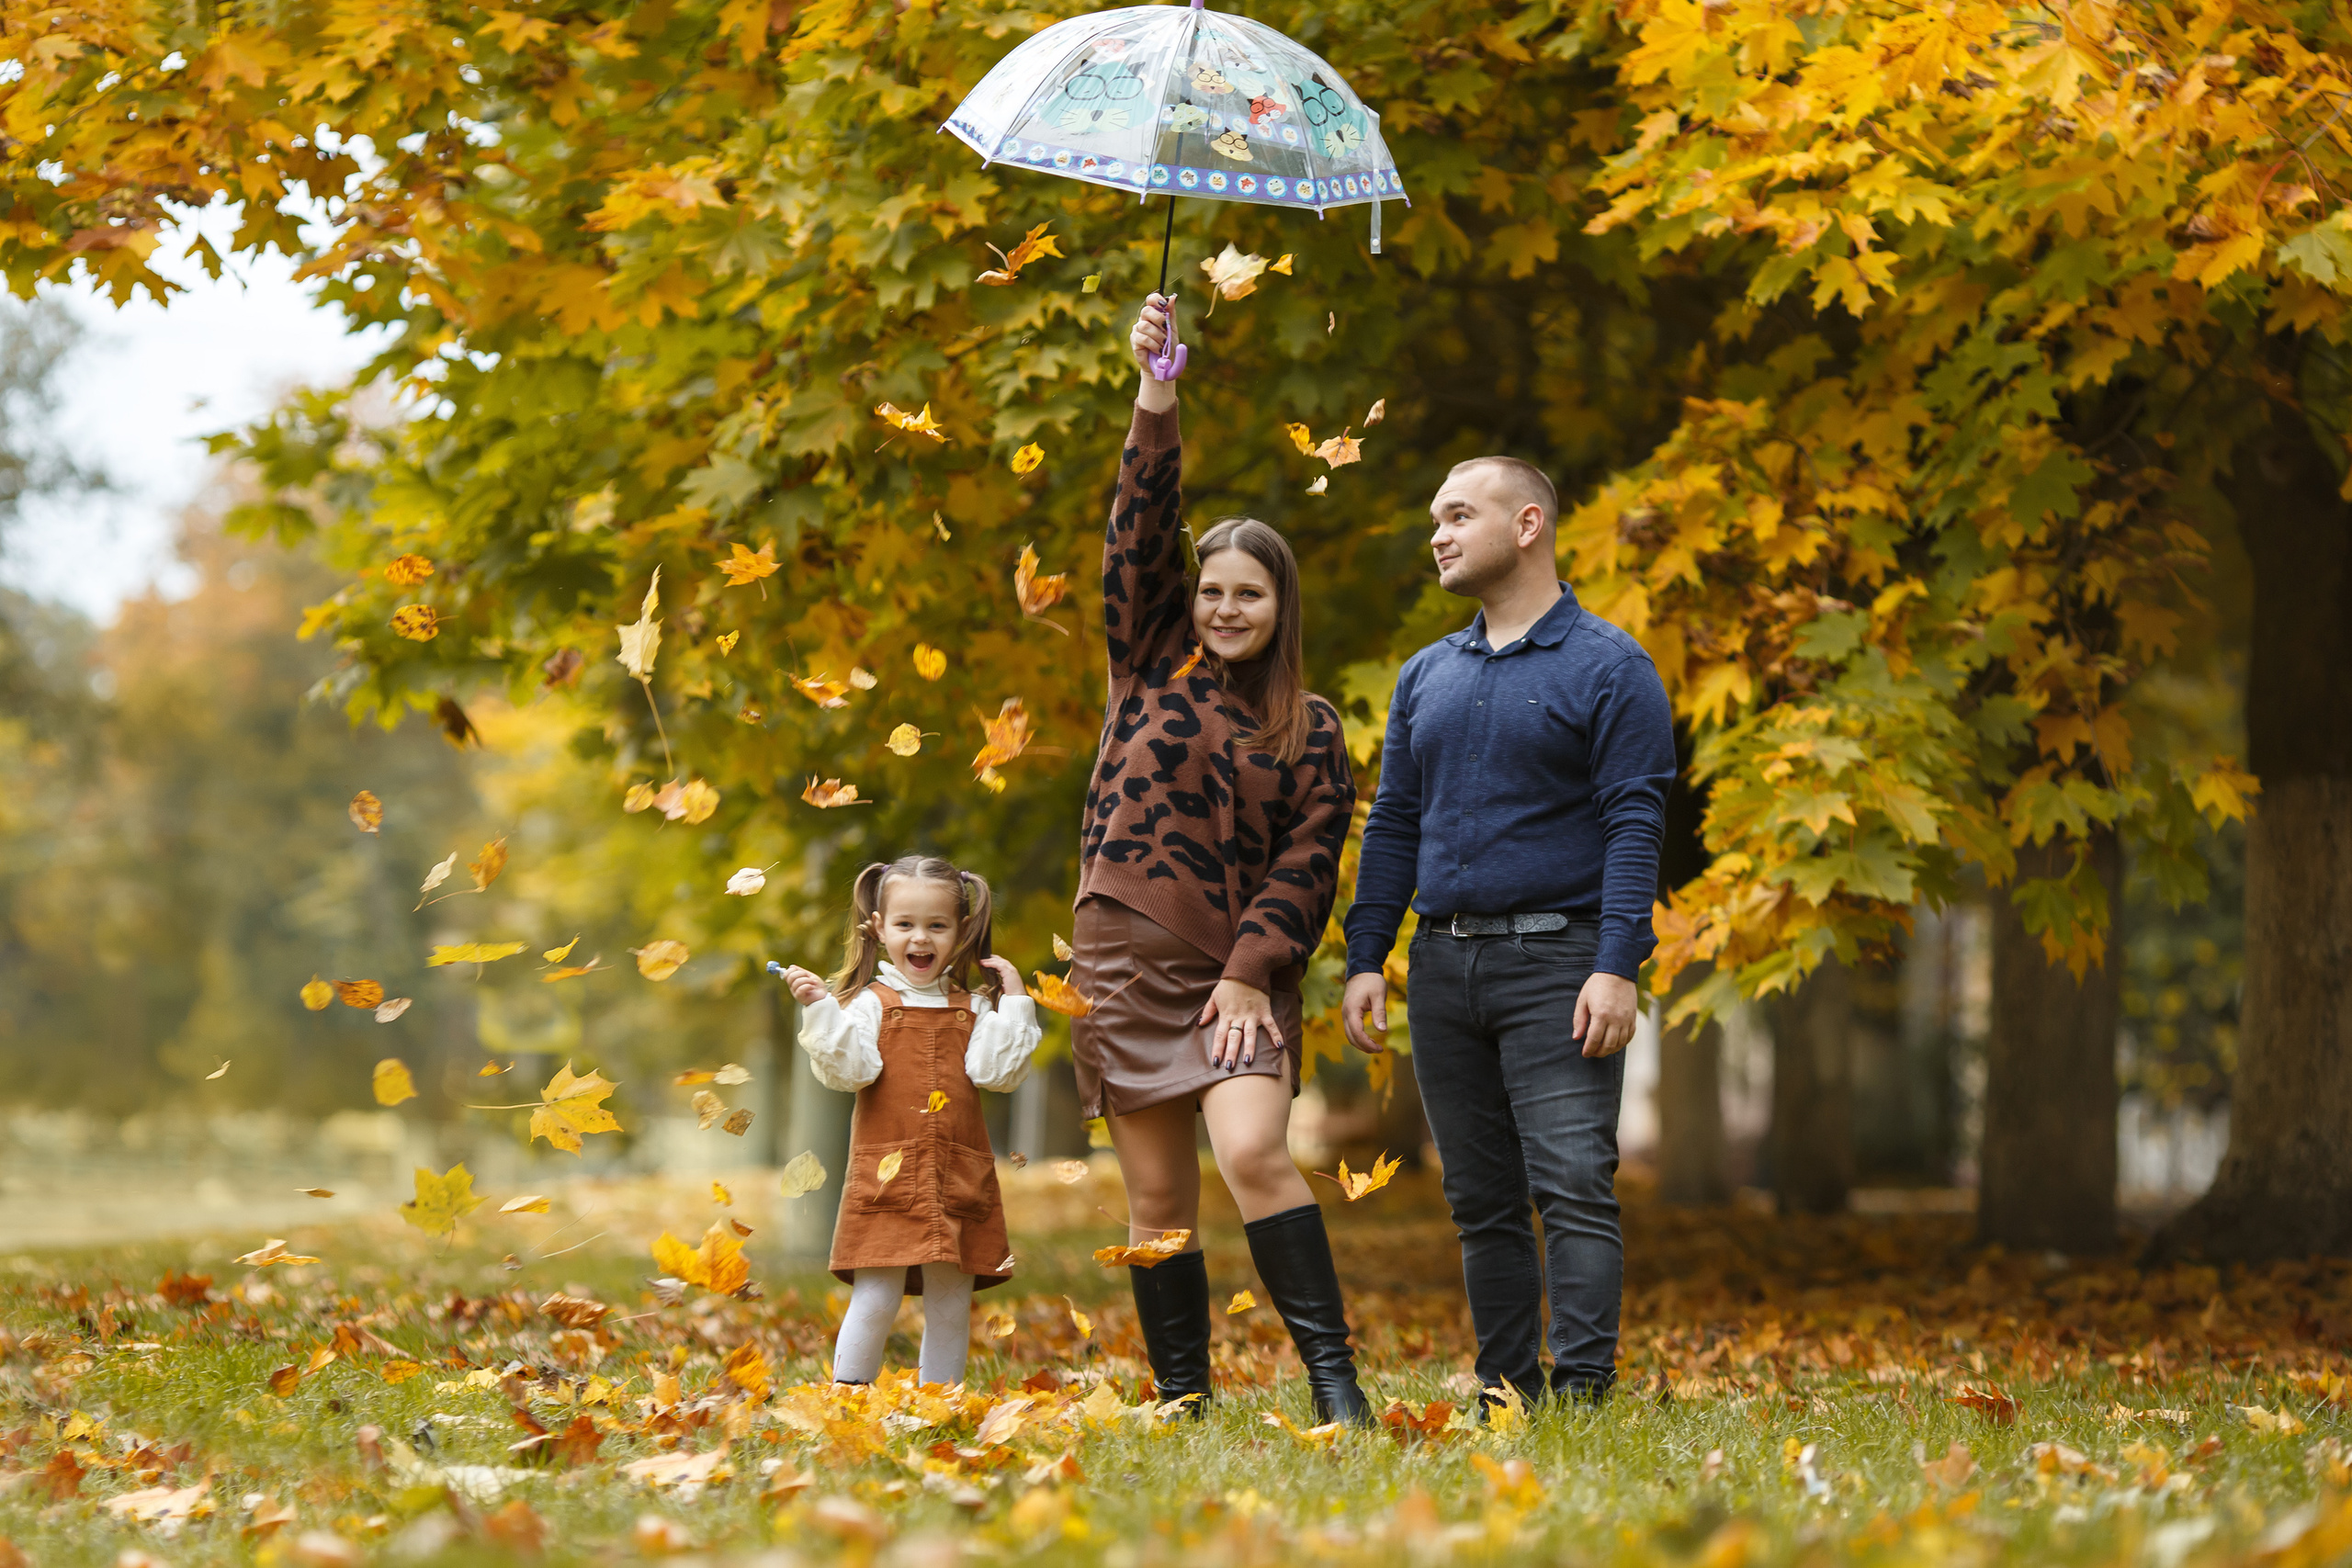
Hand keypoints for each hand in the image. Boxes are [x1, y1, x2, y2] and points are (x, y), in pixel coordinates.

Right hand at [779, 964, 827, 1006]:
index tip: (802, 971)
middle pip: (790, 977)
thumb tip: (791, 966)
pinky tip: (812, 987)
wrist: (824, 996)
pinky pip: (800, 989)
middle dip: (801, 973)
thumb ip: (801, 971)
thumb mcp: (809, 976)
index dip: (792, 970)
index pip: (786, 974)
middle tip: (809, 977)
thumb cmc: (817, 986)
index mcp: (794, 982)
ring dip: (807, 980)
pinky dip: (808, 986)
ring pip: (796, 982)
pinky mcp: (800, 998)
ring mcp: (795, 993)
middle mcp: (793, 988)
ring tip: (814, 983)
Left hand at [978, 955, 1024, 997]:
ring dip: (989, 960)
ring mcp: (1011, 969)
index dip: (994, 961)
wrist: (1017, 998)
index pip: (1002, 963)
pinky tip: (984, 964)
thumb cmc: (1012, 995)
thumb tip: (995, 983)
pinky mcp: (1008, 971)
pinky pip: (997, 964)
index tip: (987, 962)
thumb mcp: (1005, 987)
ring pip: (998, 961)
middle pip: (1000, 960)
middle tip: (983, 959)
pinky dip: (990, 963)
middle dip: (991, 959)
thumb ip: (1001, 983)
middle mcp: (1012, 969)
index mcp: (1011, 972)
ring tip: (981, 961)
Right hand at [1130, 293, 1177, 412]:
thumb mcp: (1173, 329)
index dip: (1156, 299)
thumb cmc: (1168, 348)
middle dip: (1158, 319)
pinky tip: (1158, 350)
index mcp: (1154, 315)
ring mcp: (1138, 331)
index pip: (1151, 300)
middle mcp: (1144, 320)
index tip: (1164, 305)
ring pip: (1145, 325)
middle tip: (1166, 329)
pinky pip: (1143, 338)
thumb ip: (1171, 314)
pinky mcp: (1135, 342)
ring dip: (1158, 335)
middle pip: (1146, 310)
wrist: (1164, 367)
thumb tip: (1172, 297)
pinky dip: (1153, 344)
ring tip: (1163, 344)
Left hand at [1199, 977, 1278, 1069]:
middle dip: (1231, 1053)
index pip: (1220, 1035)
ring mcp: (1252, 1015)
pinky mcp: (1264, 1011)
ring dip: (1249, 1048)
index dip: (1217, 1049)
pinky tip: (1279, 1046)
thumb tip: (1200, 1024)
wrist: (1247, 970)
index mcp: (1226, 1015)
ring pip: (1250, 1035)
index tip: (1215, 1061)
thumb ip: (1208, 1011)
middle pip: (1234, 1038)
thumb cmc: (1229, 984)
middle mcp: (1239, 1017)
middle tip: (1229, 1067)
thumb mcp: (1215, 996)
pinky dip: (1276, 1035)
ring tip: (1248, 1062)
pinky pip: (1271, 1025)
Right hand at [1341, 971, 1387, 1053]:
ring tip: (1375, 1047)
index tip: (1380, 1048)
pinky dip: (1358, 1038)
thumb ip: (1379, 1013)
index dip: (1367, 1043)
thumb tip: (1382, 1031)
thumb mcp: (1378, 995)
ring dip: (1361, 1044)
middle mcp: (1345, 1014)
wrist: (1362, 970)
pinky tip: (1369, 1039)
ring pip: (1349, 1035)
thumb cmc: (1371, 981)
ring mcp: (1345, 1014)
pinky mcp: (1348, 1013)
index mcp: (1352, 1010)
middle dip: (1364, 1047)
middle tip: (1380, 1050)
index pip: (1356, 1033)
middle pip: (1351, 1037)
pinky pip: (1350, 1030)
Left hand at [1573, 972, 1638, 1058]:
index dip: (1589, 1049)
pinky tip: (1614, 1044)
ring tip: (1602, 1050)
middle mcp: (1615, 1019)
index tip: (1584, 1053)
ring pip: (1620, 1043)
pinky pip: (1629, 1037)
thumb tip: (1576, 1037)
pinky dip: (1622, 1044)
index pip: (1594, 1040)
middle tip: (1592, 1053)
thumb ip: (1579, 1020)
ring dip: (1610, 1050)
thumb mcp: (1583, 1000)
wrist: (1617, 973)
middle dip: (1598, 1053)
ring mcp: (1626, 1019)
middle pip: (1608, 1045)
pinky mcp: (1633, 1018)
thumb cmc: (1597, 985)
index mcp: (1601, 1015)